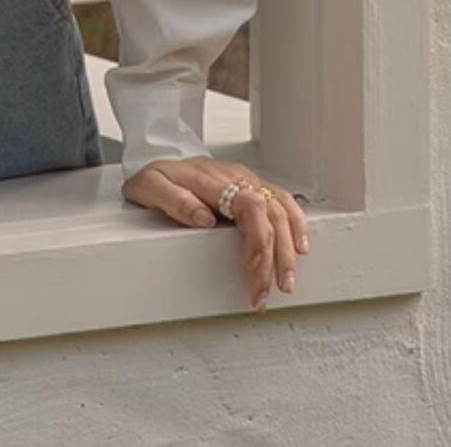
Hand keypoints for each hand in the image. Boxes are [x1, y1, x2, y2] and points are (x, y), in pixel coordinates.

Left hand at [121, 156, 309, 311]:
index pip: (248, 205)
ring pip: (281, 208)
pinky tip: (301, 246)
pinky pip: (281, 201)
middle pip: (270, 212)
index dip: (258, 238)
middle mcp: (235, 177)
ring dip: (289, 246)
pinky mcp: (251, 187)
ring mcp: (246, 181)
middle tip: (268, 291)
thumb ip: (174, 201)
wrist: (157, 159)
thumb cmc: (154, 178)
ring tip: (287, 280)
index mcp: (212, 179)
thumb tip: (204, 219)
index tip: (254, 268)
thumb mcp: (149, 186)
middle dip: (277, 255)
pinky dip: (295, 223)